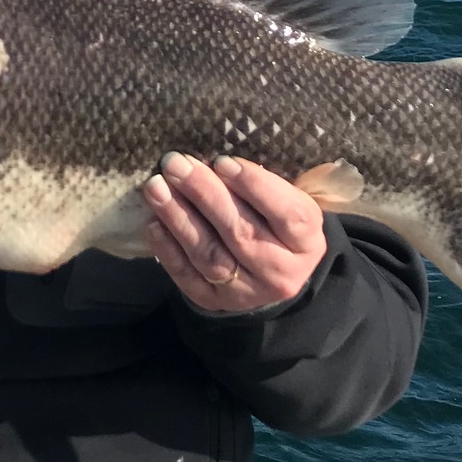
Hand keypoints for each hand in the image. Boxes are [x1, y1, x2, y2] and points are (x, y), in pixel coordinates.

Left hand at [144, 154, 326, 313]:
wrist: (272, 274)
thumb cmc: (276, 222)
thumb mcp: (288, 201)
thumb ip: (265, 183)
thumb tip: (218, 159)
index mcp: (307, 241)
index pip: (287, 214)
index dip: (255, 186)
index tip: (223, 161)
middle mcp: (281, 272)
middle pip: (241, 232)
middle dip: (204, 194)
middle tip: (176, 164)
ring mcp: (247, 291)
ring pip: (210, 254)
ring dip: (179, 218)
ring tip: (157, 187)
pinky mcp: (216, 302)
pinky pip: (188, 277)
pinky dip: (169, 249)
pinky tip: (154, 222)